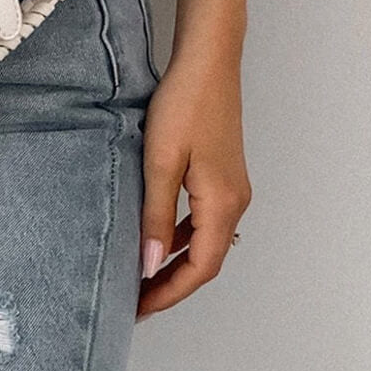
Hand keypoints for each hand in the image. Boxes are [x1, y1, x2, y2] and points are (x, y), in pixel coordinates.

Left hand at [136, 45, 251, 320]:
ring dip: (174, 261)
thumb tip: (149, 265)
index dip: (169, 293)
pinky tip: (154, 235)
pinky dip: (178, 235)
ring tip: (139, 275)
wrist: (208, 62)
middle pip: (204, 260)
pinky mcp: (221, 175)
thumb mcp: (161, 163)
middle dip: (170, 284)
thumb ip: (154, 216)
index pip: (200, 268)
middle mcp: (235, 202)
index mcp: (223, 204)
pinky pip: (201, 219)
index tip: (139, 309)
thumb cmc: (185, 105)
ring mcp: (231, 188)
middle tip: (135, 301)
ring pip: (203, 240)